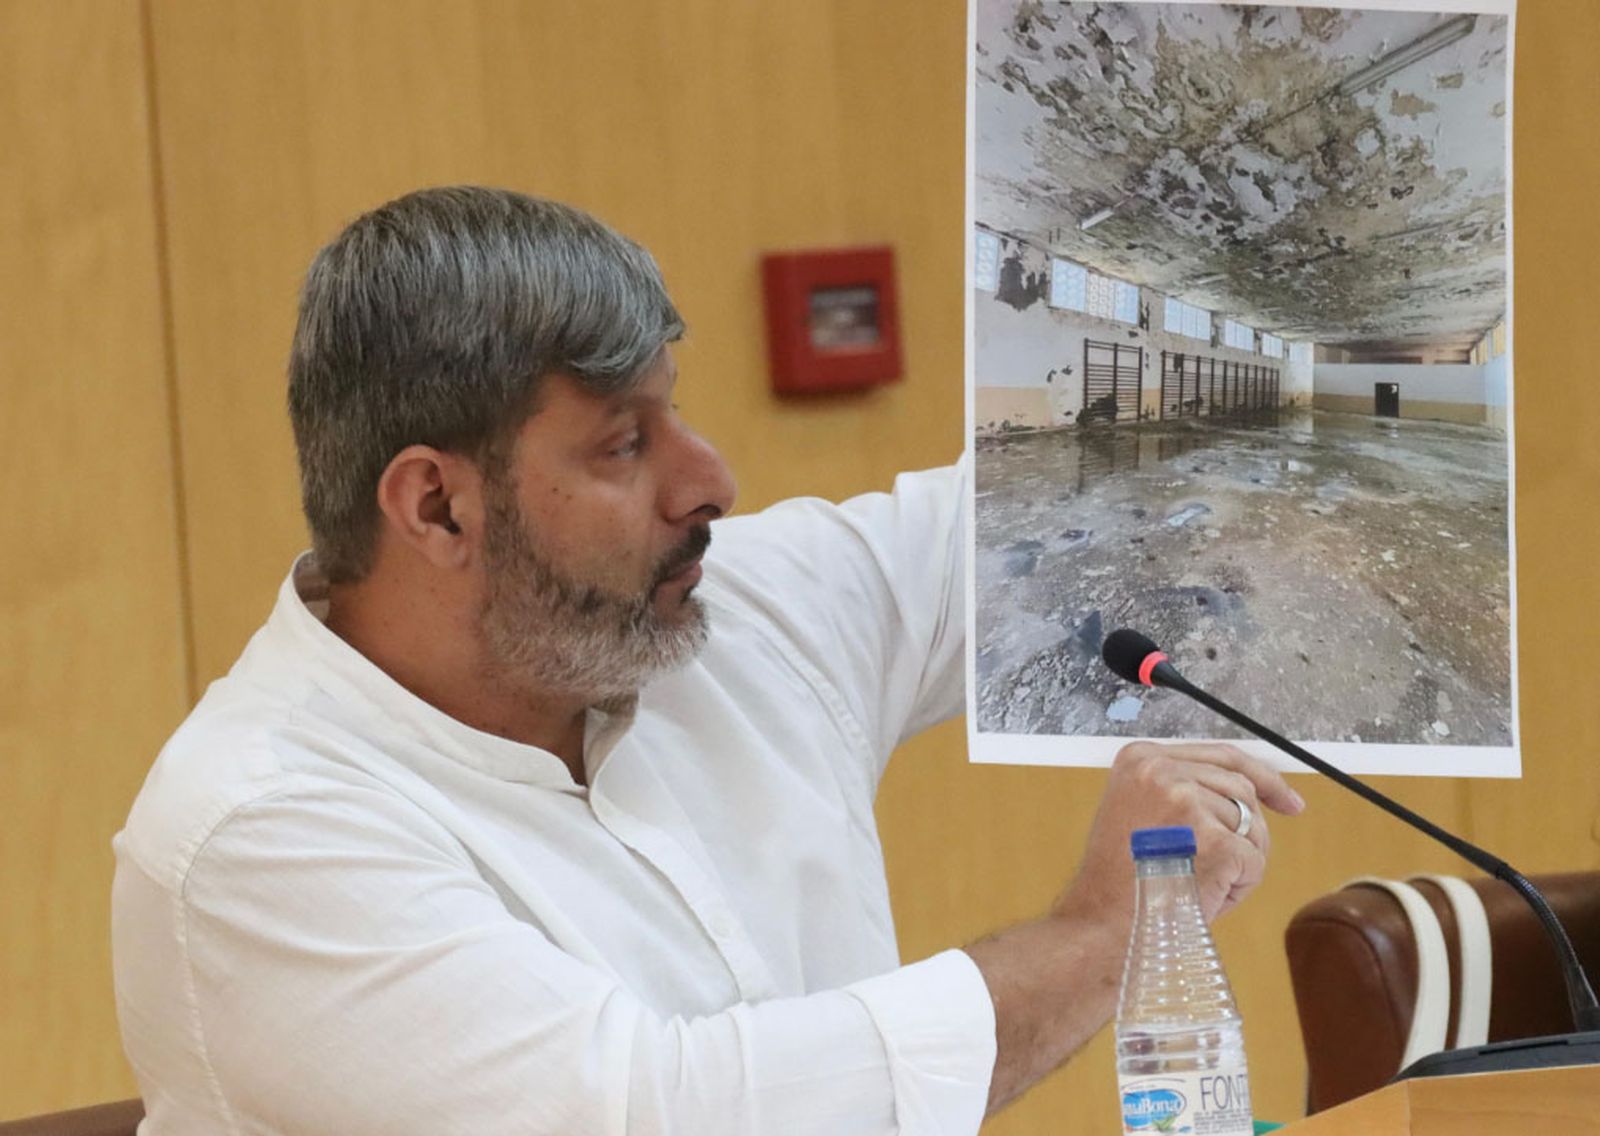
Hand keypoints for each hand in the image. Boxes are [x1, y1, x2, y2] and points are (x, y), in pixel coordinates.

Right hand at [1054, 742, 1306, 926]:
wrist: (1102, 923)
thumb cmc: (1120, 880)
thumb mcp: (1138, 811)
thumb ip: (1180, 790)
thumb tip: (1247, 789)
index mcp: (1141, 759)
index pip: (1223, 755)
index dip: (1261, 778)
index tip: (1286, 799)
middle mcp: (1163, 772)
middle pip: (1241, 789)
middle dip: (1250, 829)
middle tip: (1236, 864)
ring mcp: (1189, 804)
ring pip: (1252, 826)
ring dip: (1239, 861)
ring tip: (1200, 884)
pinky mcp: (1215, 842)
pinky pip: (1254, 861)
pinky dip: (1240, 886)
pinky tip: (1208, 897)